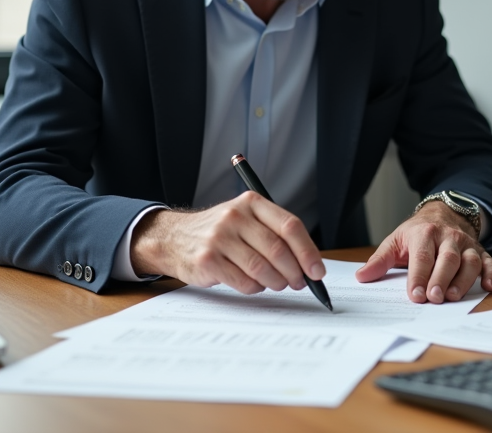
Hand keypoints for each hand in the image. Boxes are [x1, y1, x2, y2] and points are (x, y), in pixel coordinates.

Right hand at [130, 192, 324, 294]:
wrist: (174, 238)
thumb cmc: (220, 232)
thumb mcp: (245, 219)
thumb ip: (274, 234)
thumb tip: (308, 263)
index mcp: (251, 203)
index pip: (290, 225)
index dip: (308, 251)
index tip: (317, 270)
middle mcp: (235, 217)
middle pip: (278, 249)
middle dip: (295, 272)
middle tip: (300, 282)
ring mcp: (219, 238)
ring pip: (262, 268)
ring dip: (276, 282)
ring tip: (278, 284)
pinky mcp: (208, 260)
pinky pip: (244, 281)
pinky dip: (255, 287)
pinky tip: (254, 284)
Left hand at [355, 201, 491, 302]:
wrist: (443, 212)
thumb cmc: (417, 232)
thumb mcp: (396, 240)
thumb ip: (380, 260)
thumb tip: (362, 277)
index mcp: (424, 233)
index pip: (422, 256)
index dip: (419, 276)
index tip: (415, 295)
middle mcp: (448, 237)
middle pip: (447, 259)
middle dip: (441, 279)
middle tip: (434, 298)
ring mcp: (466, 244)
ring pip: (469, 261)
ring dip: (464, 280)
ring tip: (453, 297)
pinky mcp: (479, 251)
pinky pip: (489, 261)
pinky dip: (491, 273)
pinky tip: (488, 286)